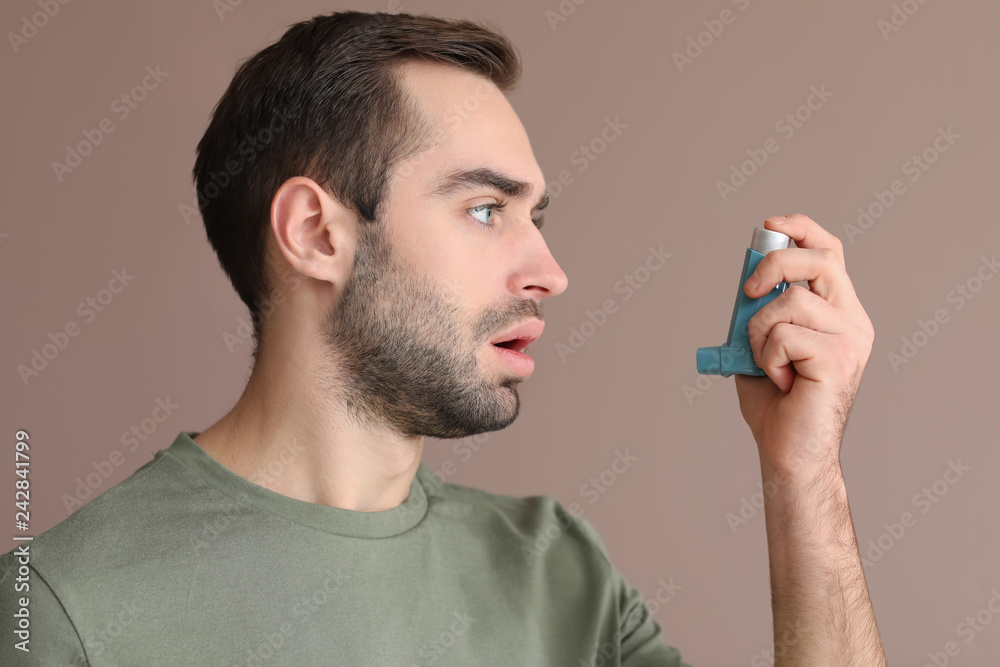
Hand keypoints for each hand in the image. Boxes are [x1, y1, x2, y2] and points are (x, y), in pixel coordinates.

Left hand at [734, 214, 874, 479]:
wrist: (789, 452)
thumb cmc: (776, 404)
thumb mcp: (760, 345)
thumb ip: (760, 312)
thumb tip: (748, 283)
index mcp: (839, 312)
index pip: (830, 253)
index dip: (802, 230)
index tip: (770, 225)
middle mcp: (853, 321)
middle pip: (818, 260)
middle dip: (774, 265)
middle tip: (748, 293)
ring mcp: (850, 339)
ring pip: (789, 303)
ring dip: (759, 332)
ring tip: (769, 365)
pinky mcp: (839, 358)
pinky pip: (784, 334)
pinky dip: (767, 356)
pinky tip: (782, 381)